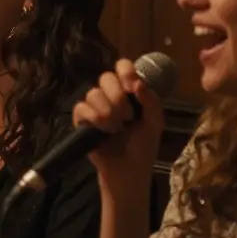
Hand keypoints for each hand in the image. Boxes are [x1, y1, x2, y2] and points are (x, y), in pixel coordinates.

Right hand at [72, 58, 164, 201]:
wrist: (128, 170)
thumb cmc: (143, 146)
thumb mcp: (155, 123)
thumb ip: (151, 101)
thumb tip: (137, 83)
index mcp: (129, 91)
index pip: (122, 67)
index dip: (125, 71)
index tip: (132, 86)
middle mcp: (110, 95)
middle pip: (105, 77)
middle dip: (117, 95)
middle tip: (128, 116)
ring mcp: (94, 107)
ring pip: (93, 93)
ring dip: (108, 111)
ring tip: (117, 128)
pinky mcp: (81, 120)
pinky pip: (81, 108)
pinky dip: (94, 118)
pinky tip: (104, 131)